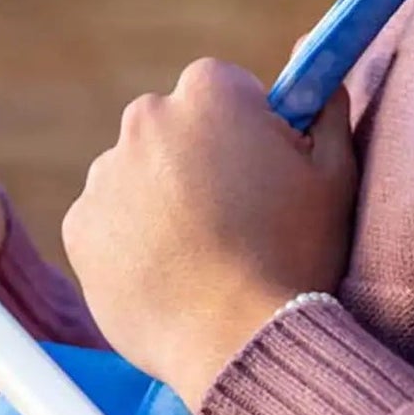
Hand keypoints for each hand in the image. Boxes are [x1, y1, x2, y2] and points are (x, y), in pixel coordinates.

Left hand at [62, 59, 356, 408]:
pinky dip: (129, 243)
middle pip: (172, 130)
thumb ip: (326, 112)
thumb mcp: (335, 176)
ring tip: (198, 258)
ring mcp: (105, 174)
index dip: (247, 132)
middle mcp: (145, 119)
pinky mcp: (78, 225)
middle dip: (195, 161)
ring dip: (159, 202)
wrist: (234, 339)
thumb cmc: (295, 255)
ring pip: (136, 177)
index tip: (261, 174)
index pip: (225, 92)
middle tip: (231, 221)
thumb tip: (320, 75)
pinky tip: (167, 275)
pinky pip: (107, 223)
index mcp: (209, 91)